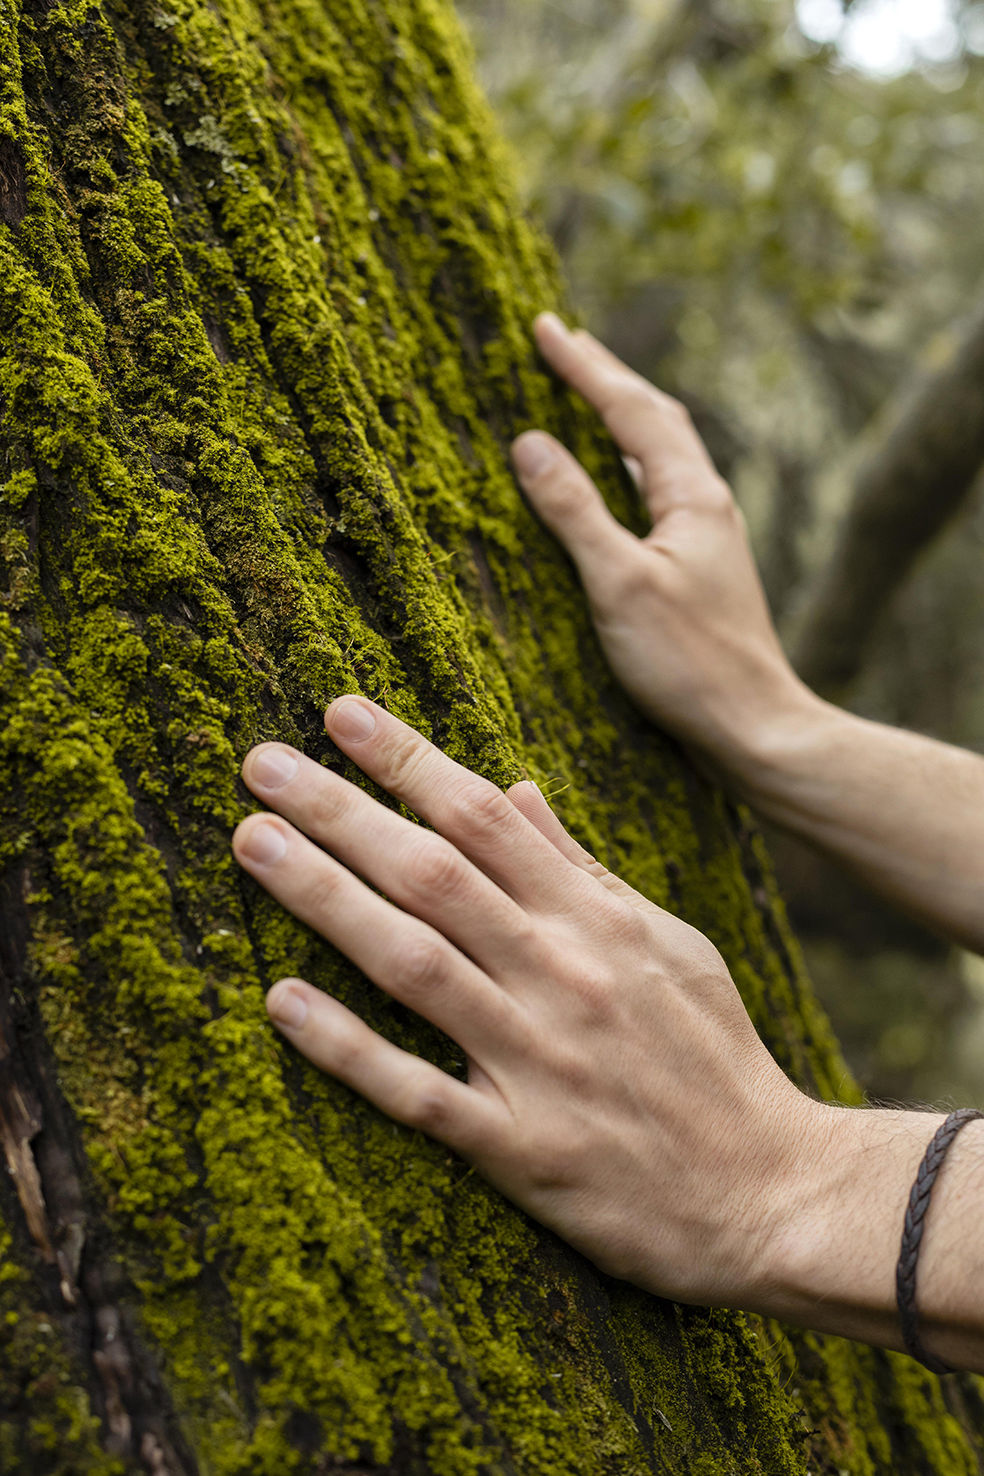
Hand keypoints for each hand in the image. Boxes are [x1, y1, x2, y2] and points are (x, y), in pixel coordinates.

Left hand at [232, 697, 821, 1309]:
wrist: (777, 1191)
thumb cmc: (716, 1057)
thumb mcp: (668, 942)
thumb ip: (583, 870)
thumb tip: (516, 789)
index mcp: (599, 921)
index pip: (486, 819)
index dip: (408, 761)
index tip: (340, 714)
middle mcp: (564, 976)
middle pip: (434, 875)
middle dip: (341, 811)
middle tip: (261, 764)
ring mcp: (540, 1061)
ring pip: (415, 963)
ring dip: (326, 899)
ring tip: (253, 844)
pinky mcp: (523, 1149)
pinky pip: (419, 1092)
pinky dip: (348, 1046)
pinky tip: (283, 1001)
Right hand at [513, 315, 819, 778]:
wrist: (754, 727)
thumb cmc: (690, 662)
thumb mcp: (619, 582)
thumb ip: (574, 509)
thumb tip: (529, 442)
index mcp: (692, 496)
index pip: (631, 410)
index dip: (585, 367)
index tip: (543, 328)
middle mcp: (707, 505)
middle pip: (654, 420)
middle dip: (607, 379)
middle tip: (563, 345)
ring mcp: (707, 537)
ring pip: (660, 457)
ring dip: (620, 421)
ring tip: (584, 398)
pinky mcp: (700, 570)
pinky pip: (657, 495)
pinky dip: (627, 471)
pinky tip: (614, 488)